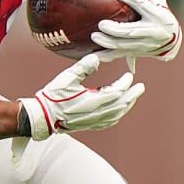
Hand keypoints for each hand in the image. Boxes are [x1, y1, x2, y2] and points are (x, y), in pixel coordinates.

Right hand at [18, 53, 144, 139]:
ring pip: (117, 114)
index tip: (129, 76)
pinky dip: (118, 115)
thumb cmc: (52, 97)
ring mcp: (93, 121)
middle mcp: (95, 113)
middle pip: (121, 105)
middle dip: (133, 95)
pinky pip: (110, 121)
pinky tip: (119, 111)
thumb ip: (83, 67)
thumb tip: (96, 57)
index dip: (124, 84)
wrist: (42, 117)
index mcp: (91, 101)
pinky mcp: (89, 125)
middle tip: (141, 87)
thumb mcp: (66, 78)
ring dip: (127, 105)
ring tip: (133, 97)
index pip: (116, 92)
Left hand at [91, 0, 181, 62]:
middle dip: (115, 29)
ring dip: (108, 42)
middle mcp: (151, 31)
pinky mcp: (135, 52)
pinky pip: (119, 55)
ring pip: (124, 46)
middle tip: (101, 24)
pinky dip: (106, 56)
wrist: (172, 40)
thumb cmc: (161, 12)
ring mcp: (143, 44)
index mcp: (157, 15)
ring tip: (94, 36)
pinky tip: (93, 55)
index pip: (144, 6)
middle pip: (131, 31)